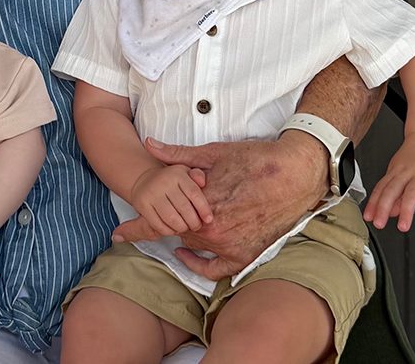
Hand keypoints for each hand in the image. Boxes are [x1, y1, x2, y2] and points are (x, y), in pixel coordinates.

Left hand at [112, 134, 326, 280]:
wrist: (297, 173)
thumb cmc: (256, 159)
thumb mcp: (213, 153)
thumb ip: (177, 155)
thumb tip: (149, 145)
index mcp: (200, 205)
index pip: (159, 222)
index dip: (135, 229)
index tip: (117, 235)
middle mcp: (213, 231)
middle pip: (175, 232)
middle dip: (163, 224)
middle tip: (147, 221)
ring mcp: (230, 246)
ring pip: (193, 245)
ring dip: (183, 235)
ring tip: (176, 225)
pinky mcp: (246, 255)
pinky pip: (216, 269)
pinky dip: (200, 264)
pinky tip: (187, 254)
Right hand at [127, 159, 211, 236]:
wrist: (145, 181)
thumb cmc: (172, 181)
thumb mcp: (186, 173)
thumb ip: (197, 176)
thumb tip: (202, 182)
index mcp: (177, 174)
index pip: (194, 193)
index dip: (203, 209)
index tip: (209, 219)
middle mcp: (163, 181)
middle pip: (184, 208)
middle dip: (193, 222)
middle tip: (196, 226)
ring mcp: (151, 193)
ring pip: (171, 218)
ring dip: (181, 227)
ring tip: (185, 227)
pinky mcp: (142, 204)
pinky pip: (158, 224)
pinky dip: (168, 231)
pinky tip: (173, 229)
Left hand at [363, 132, 414, 231]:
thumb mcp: (401, 170)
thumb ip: (396, 192)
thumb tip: (390, 211)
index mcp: (395, 171)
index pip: (381, 189)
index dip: (373, 203)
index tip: (368, 217)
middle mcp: (406, 172)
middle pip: (392, 190)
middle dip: (384, 208)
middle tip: (379, 223)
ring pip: (411, 192)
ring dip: (406, 210)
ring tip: (403, 226)